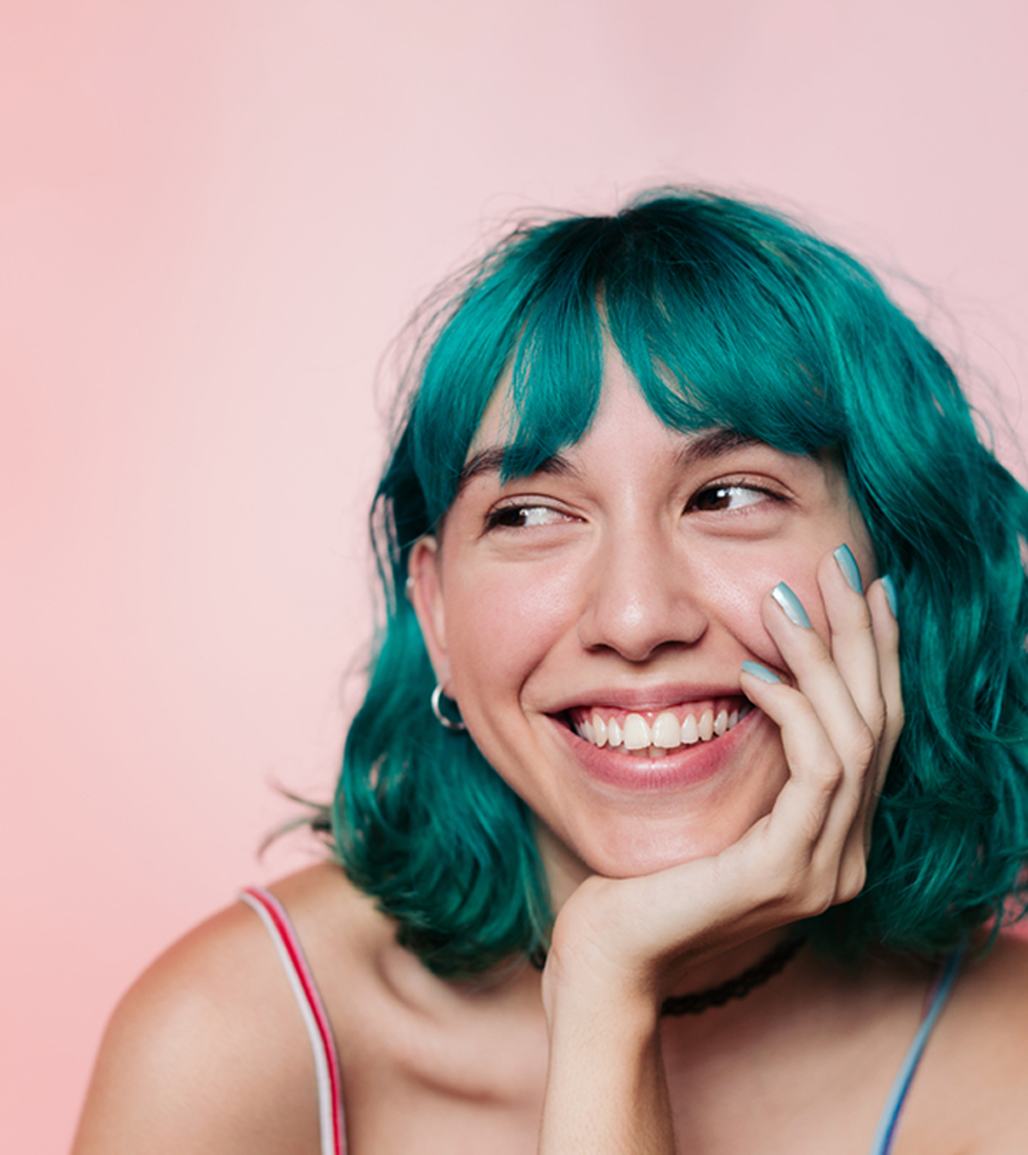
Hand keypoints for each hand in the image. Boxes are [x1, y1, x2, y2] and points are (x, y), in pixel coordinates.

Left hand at [542, 545, 902, 1014]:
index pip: (873, 729)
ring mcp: (823, 869)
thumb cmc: (640, 871)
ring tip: (784, 602)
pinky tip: (753, 671)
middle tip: (841, 567)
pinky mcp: (787, 873)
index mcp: (828, 835)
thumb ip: (747, 756)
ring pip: (856, 737)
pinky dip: (795, 710)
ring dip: (824, 659)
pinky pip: (817, 771)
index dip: (874, 654)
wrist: (604, 953)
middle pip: (881, 723)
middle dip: (863, 637)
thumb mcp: (707, 799)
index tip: (862, 589)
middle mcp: (842, 854)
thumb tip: (751, 671)